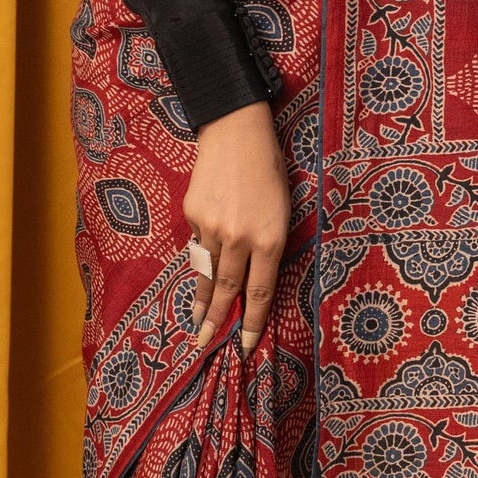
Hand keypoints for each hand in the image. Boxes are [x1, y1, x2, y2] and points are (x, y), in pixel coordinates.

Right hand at [185, 101, 289, 354]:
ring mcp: (213, 227)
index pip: (259, 292)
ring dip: (203, 300)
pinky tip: (200, 273)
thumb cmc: (270, 170)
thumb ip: (270, 247)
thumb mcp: (284, 211)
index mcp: (270, 238)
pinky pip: (198, 245)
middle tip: (207, 345)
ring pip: (207, 272)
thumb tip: (252, 281)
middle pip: (228, 290)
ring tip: (197, 322)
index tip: (243, 345)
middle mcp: (240, 238)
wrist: (236, 132)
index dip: (251, 322)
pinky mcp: (193, 215)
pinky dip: (200, 261)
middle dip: (219, 322)